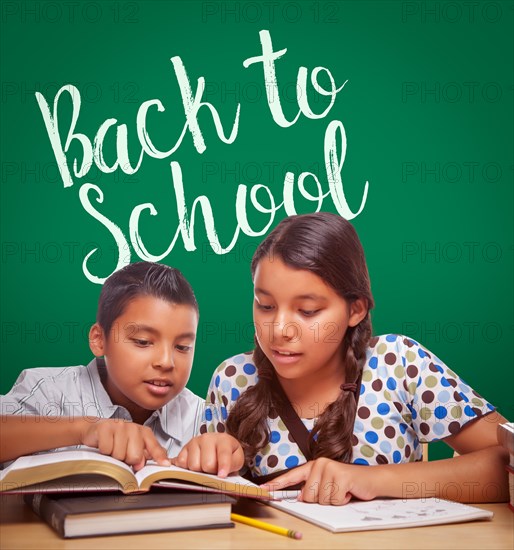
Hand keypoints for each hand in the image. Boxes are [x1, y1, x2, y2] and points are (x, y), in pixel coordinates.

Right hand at [80, 418, 169, 471]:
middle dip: (126, 460)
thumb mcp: (133, 446)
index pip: (154, 447)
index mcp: (144, 433)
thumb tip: (146, 464)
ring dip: (114, 456)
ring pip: (119, 455)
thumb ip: (144, 455)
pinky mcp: (105, 427)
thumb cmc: (116, 439)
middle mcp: (134, 427)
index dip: (159, 457)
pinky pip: (107, 449)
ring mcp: (120, 426)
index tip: (165, 464)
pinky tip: (104, 445)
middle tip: (122, 453)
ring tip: (112, 448)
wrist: (96, 430)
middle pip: (135, 456)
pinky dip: (104, 451)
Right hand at [171, 433, 243, 477]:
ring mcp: (194, 442)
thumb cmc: (228, 453)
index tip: (222, 475)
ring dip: (199, 471)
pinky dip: (187, 468)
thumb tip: (222, 474)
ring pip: (194, 466)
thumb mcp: (237, 459)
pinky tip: (195, 464)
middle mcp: (207, 438)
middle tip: (214, 469)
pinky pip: (182, 463)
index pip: (223, 453)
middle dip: (211, 471)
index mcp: (223, 439)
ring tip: (204, 466)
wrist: (218, 445)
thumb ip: (233, 465)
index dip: (223, 466)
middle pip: (207, 464)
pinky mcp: (184, 448)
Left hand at [261, 458, 379, 504]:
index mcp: (313, 466)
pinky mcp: (341, 476)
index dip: (277, 484)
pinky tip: (348, 492)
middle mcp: (320, 464)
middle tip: (334, 491)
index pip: (292, 476)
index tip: (264, 489)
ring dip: (333, 500)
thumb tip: (301, 497)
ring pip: (321, 500)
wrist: (370, 479)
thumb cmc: (347, 484)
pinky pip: (334, 500)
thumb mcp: (327, 485)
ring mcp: (330, 469)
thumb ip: (312, 489)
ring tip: (342, 491)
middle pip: (308, 496)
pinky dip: (342, 500)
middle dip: (321, 500)